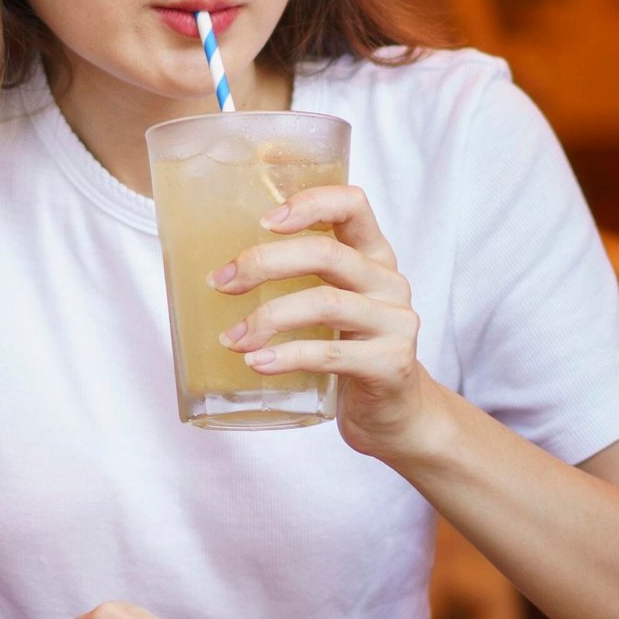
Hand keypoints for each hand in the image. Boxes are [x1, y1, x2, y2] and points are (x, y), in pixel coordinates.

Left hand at [208, 184, 445, 462]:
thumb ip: (300, 280)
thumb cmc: (352, 350)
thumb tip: (221, 272)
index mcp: (374, 255)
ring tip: (232, 338)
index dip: (309, 203)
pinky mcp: (391, 364)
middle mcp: (390, 282)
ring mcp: (395, 323)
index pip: (352, 203)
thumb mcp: (333, 304)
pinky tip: (258, 363)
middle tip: (222, 283)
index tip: (263, 222)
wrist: (397, 415)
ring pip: (326, 303)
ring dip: (269, 318)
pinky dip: (287, 356)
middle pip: (327, 253)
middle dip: (265, 263)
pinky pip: (331, 354)